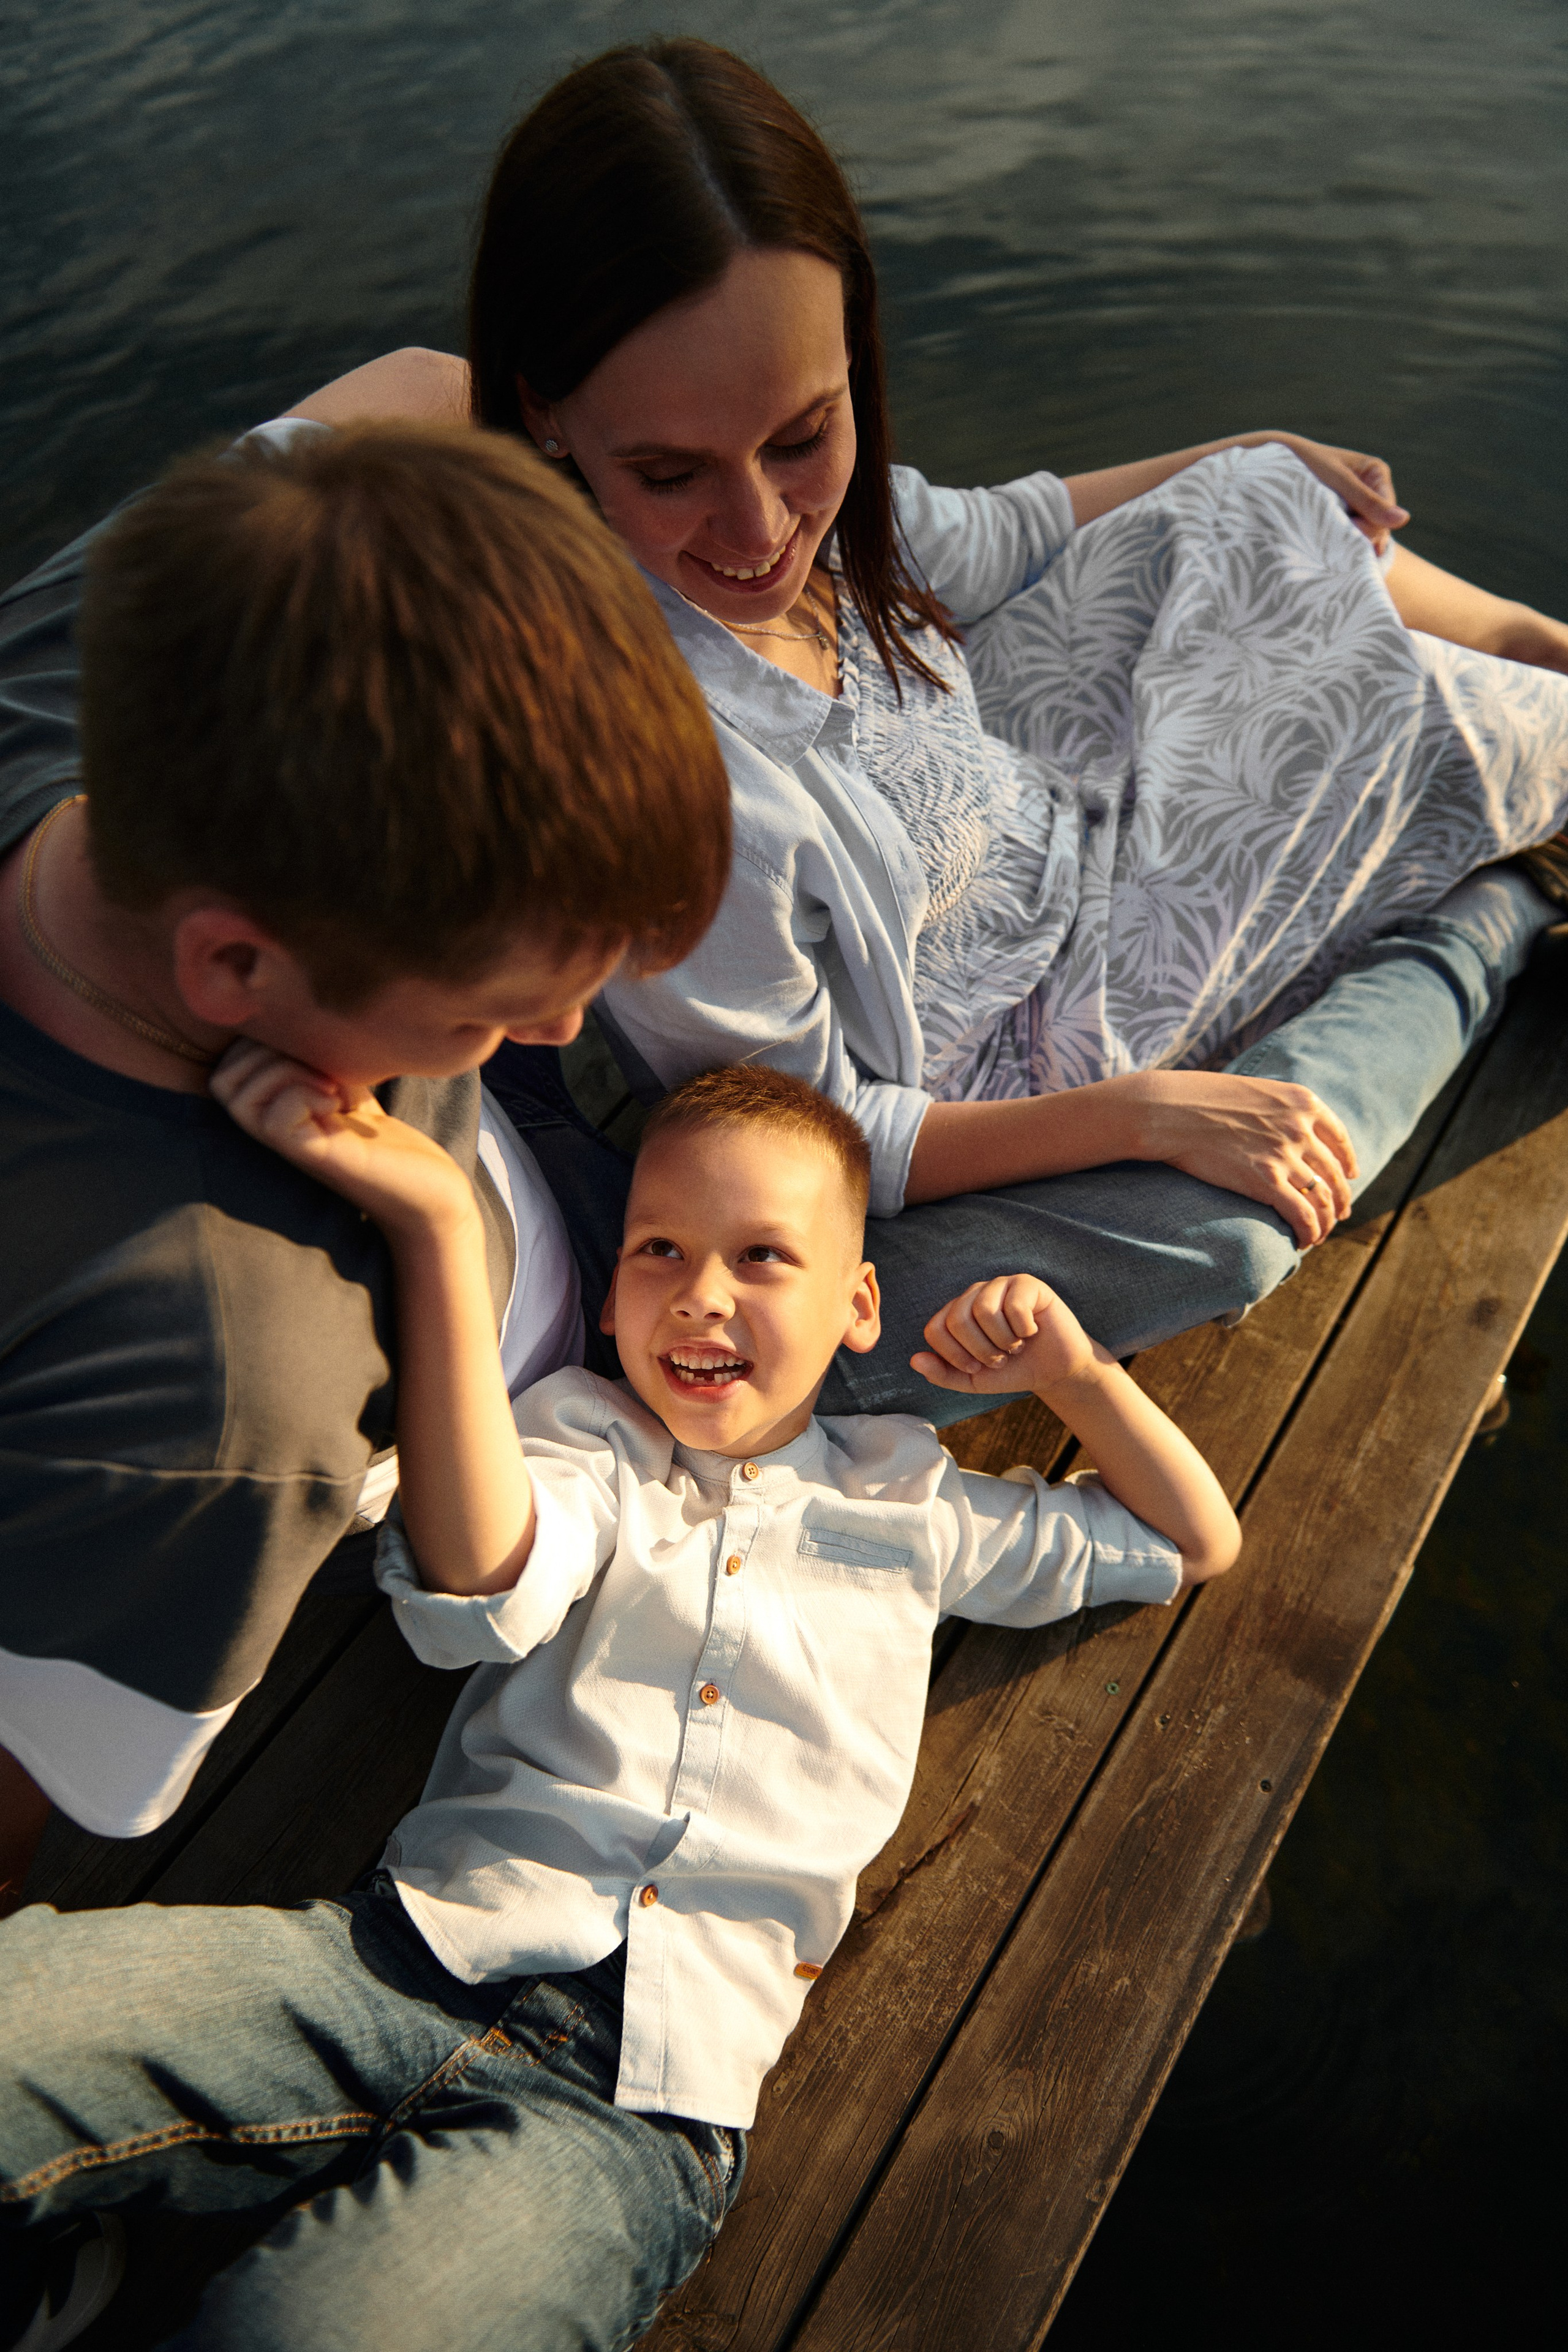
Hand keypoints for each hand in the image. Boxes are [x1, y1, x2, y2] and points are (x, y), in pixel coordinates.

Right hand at [210, 1039, 473, 1238]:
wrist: (430, 1193)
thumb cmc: (391, 1139)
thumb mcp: (348, 1084)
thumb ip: (318, 1057)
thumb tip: (300, 1008)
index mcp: (277, 1108)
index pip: (228, 1063)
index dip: (262, 1041)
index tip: (314, 1050)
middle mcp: (275, 1129)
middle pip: (222, 1079)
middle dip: (269, 1052)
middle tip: (321, 1066)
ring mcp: (292, 1146)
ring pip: (239, 1096)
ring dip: (286, 1072)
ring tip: (331, 1086)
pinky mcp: (318, 1158)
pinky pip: (277, 1118)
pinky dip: (304, 1096)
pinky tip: (338, 1106)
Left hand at [913, 1275, 1099, 1397]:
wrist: (1055, 1370)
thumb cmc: (1012, 1371)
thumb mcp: (973, 1380)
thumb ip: (942, 1374)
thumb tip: (914, 1360)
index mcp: (956, 1315)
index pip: (935, 1329)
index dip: (954, 1355)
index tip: (976, 1368)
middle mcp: (974, 1295)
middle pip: (958, 1320)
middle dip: (981, 1350)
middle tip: (1001, 1358)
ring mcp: (1000, 1285)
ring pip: (984, 1310)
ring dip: (1003, 1340)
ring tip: (1016, 1346)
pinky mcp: (1026, 1284)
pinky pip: (1014, 1304)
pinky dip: (1024, 1328)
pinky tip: (1032, 1331)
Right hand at [1123, 1069, 1355, 1246]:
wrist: (1169, 1109)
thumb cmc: (1198, 1098)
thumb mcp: (1252, 1092)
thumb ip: (1276, 1110)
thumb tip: (1281, 1130)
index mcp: (1302, 1101)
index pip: (1340, 1138)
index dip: (1347, 1163)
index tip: (1350, 1177)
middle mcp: (1301, 1128)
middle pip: (1335, 1173)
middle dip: (1341, 1199)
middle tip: (1341, 1214)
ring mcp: (1285, 1154)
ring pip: (1323, 1198)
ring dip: (1327, 1221)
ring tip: (1319, 1235)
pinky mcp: (1266, 1181)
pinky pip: (1302, 1215)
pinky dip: (1309, 1232)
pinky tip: (1303, 1242)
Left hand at [1259, 432, 1408, 553]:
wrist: (1272, 467)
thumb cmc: (1305, 464)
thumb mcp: (1337, 481)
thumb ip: (1368, 502)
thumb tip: (1404, 521)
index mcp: (1376, 473)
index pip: (1386, 512)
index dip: (1369, 525)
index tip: (1346, 526)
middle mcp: (1371, 490)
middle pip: (1379, 527)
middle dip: (1359, 534)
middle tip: (1332, 531)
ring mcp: (1358, 506)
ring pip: (1366, 535)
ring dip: (1349, 540)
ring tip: (1327, 536)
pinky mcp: (1343, 519)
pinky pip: (1351, 538)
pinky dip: (1342, 544)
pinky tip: (1333, 550)